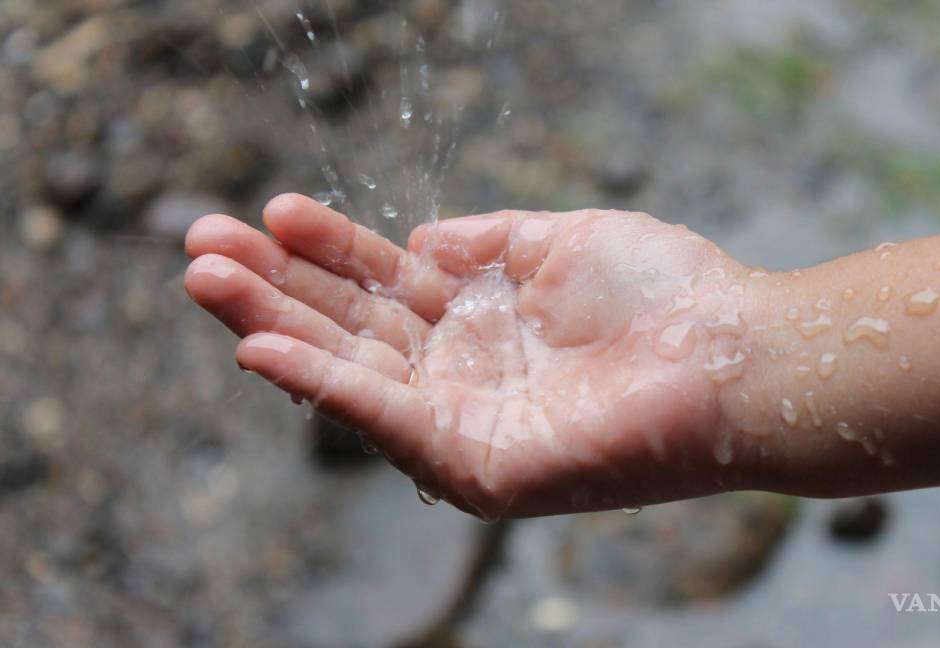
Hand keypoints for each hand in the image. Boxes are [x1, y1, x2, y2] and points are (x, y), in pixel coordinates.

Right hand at [185, 195, 764, 517]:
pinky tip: (263, 346)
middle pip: (352, 326)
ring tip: (203, 276)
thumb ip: (488, 241)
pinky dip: (324, 385)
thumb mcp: (563, 240)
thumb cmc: (666, 293)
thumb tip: (418, 237)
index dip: (329, 248)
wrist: (733, 352)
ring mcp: (468, 420)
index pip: (386, 283)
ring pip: (352, 370)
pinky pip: (388, 420)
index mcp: (485, 320)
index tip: (273, 209)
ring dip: (274, 326)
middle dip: (275, 286)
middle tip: (200, 243)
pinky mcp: (479, 465)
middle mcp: (466, 372)